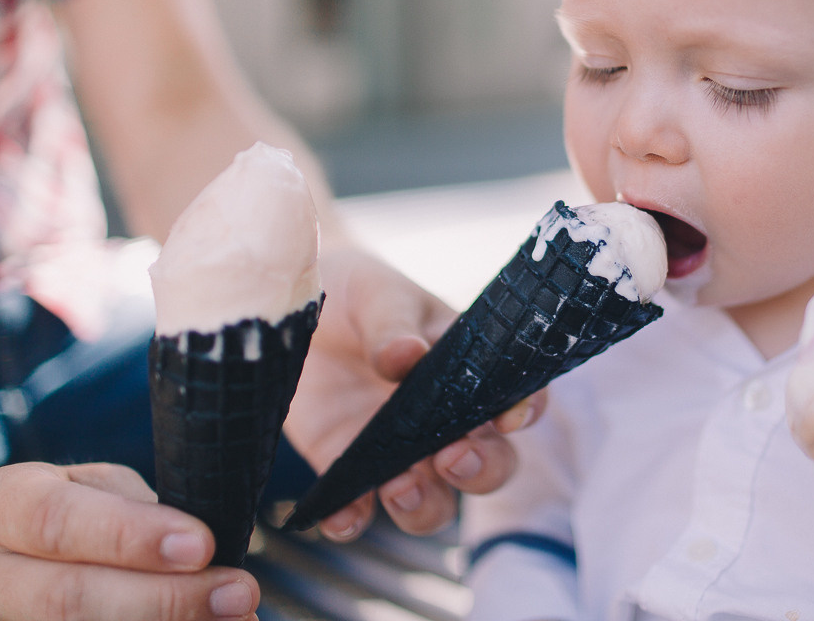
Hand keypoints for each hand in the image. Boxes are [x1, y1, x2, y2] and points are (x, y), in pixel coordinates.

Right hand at [0, 462, 257, 620]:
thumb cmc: (48, 515)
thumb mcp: (76, 488)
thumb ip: (127, 509)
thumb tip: (197, 544)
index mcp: (1, 509)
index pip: (60, 523)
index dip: (132, 537)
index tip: (201, 545)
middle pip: (70, 599)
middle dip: (165, 600)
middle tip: (237, 593)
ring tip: (233, 620)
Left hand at [284, 243, 545, 538]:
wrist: (289, 309)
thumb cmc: (354, 292)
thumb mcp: (374, 293)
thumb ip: (391, 324)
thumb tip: (405, 356)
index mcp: (467, 369)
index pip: (513, 395)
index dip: (523, 411)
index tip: (508, 417)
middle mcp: (443, 420)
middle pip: (488, 463)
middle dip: (481, 470)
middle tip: (453, 459)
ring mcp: (398, 451)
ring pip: (434, 500)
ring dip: (425, 506)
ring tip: (399, 490)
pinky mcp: (350, 470)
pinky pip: (359, 510)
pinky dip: (353, 520)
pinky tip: (340, 516)